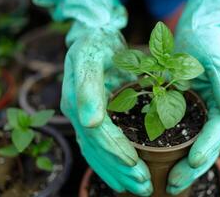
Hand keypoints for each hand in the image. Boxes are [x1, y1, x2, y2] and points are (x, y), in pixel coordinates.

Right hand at [60, 30, 152, 195]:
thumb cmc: (97, 44)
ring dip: (117, 173)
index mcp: (76, 100)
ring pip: (97, 153)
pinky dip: (109, 165)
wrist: (93, 37)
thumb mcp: (92, 57)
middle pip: (97, 148)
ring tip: (139, 189)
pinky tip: (121, 179)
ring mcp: (82, 118)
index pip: (96, 133)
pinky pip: (97, 148)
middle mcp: (77, 114)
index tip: (135, 165)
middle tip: (144, 187)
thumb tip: (90, 121)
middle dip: (120, 169)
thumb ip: (88, 88)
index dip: (115, 150)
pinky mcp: (91, 120)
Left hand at [167, 0, 219, 194]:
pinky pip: (175, 135)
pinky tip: (155, 162)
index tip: (194, 161)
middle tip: (174, 186)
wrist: (197, 35)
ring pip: (189, 146)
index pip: (217, 131)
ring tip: (167, 185)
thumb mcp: (219, 59)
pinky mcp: (180, 112)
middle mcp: (211, 114)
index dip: (207, 147)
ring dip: (180, 166)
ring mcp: (196, 115)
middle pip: (204, 146)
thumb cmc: (210, 44)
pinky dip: (168, 151)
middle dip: (191, 168)